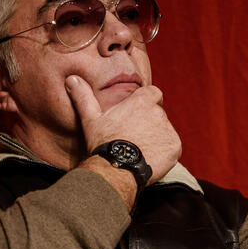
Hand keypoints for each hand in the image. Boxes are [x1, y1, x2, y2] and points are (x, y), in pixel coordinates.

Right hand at [65, 75, 180, 183]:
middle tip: (134, 137)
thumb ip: (84, 97)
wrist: (116, 169)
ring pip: (165, 131)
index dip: (149, 101)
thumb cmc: (103, 142)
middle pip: (158, 114)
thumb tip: (71, 79)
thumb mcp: (91, 118)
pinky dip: (165, 152)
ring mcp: (168, 130)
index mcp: (141, 101)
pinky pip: (172, 147)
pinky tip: (149, 158)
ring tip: (140, 150)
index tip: (140, 112)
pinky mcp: (175, 146)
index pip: (154, 93)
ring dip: (157, 138)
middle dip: (149, 124)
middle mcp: (158, 112)